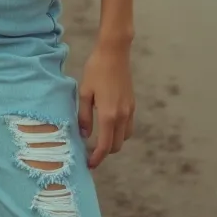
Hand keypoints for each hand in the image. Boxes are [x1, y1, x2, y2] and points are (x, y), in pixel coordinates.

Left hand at [78, 41, 134, 169]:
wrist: (114, 52)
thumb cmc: (96, 69)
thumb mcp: (84, 92)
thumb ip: (84, 116)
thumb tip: (83, 135)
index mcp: (108, 115)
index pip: (104, 146)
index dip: (97, 158)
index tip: (89, 164)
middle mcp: (122, 116)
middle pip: (116, 145)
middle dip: (104, 152)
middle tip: (91, 152)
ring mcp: (129, 110)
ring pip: (125, 137)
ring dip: (113, 142)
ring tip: (99, 138)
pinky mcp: (132, 103)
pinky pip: (128, 126)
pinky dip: (120, 131)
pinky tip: (108, 124)